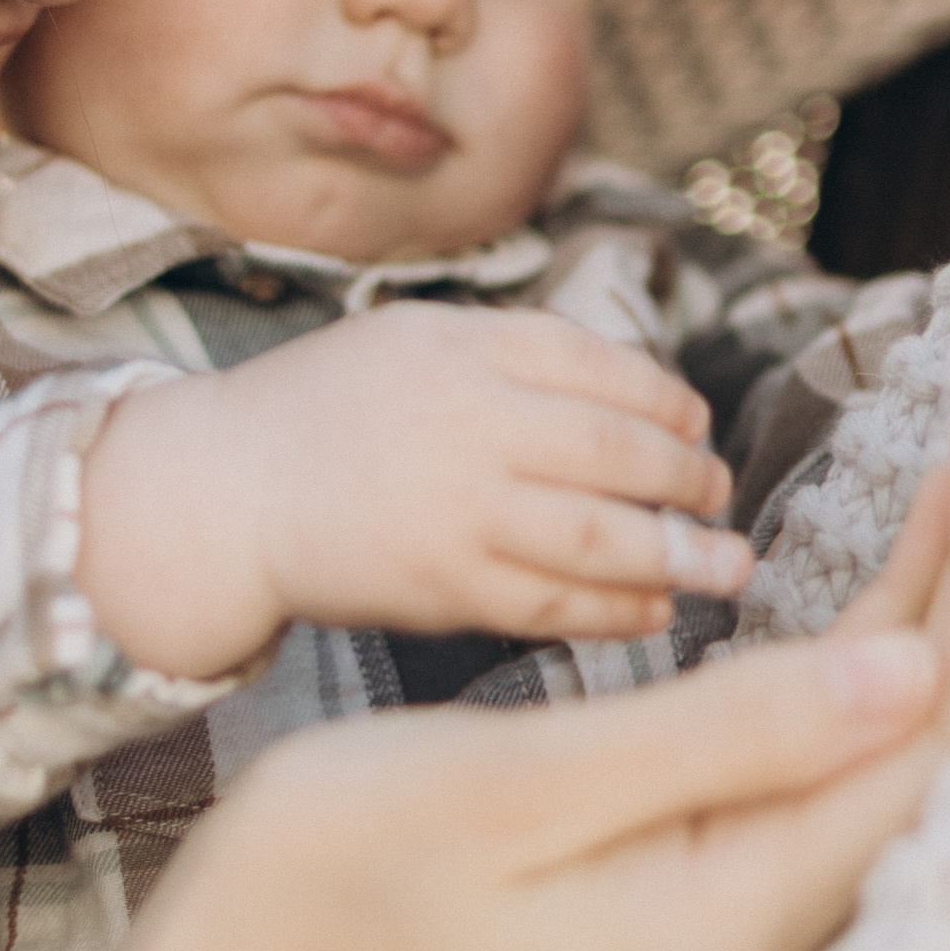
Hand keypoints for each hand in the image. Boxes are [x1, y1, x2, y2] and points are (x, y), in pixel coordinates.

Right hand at [47, 384, 949, 950]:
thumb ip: (724, 733)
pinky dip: (884, 650)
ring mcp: (757, 935)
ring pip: (907, 744)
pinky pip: (841, 761)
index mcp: (741, 926)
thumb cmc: (340, 879)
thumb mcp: (519, 786)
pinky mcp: (723, 900)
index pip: (940, 736)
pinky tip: (918, 562)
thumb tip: (911, 666)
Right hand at [76, 301, 748, 683]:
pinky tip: (655, 610)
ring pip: (600, 538)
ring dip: (679, 555)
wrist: (224, 491)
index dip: (667, 401)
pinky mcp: (443, 588)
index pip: (601, 367)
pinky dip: (617, 612)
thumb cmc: (325, 410)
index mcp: (462, 348)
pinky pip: (553, 606)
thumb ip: (516, 355)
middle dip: (688, 480)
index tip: (694, 425)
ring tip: (725, 565)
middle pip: (617, 453)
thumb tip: (642, 400)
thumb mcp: (414, 339)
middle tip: (719, 496)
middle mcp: (466, 425)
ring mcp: (457, 512)